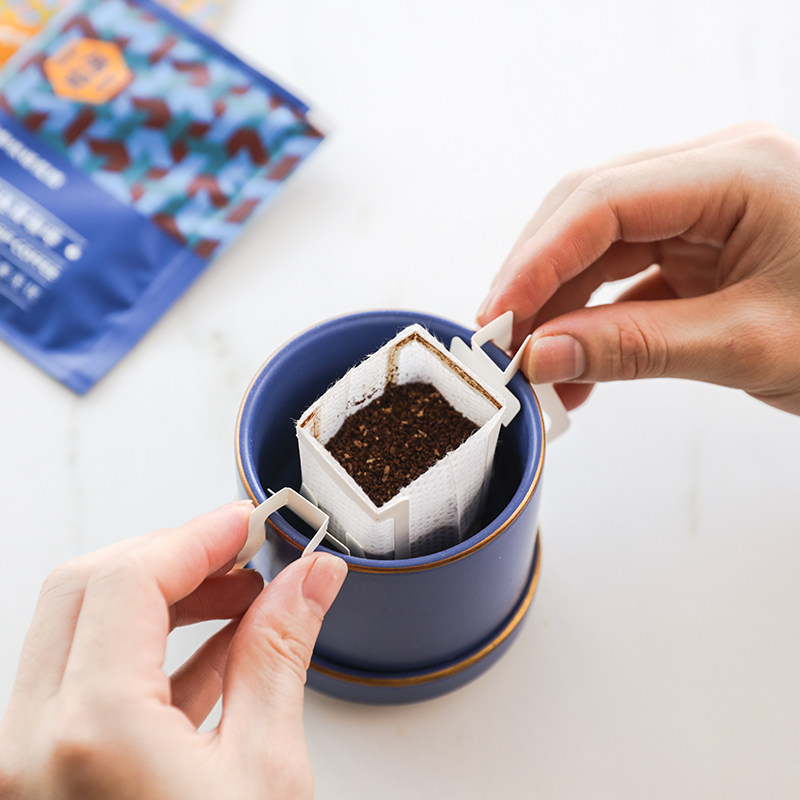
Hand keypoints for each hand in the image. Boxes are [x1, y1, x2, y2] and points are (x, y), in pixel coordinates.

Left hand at [0, 501, 346, 798]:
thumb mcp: (265, 771)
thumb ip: (282, 653)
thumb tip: (312, 581)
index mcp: (88, 736)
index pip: (127, 579)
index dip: (195, 535)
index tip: (246, 522)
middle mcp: (30, 747)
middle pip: (87, 587)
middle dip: (173, 557)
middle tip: (243, 556)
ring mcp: (23, 765)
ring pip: (77, 629)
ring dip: (159, 598)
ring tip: (241, 600)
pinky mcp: (37, 777)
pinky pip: (81, 681)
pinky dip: (146, 652)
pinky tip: (214, 649)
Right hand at [478, 122, 799, 413]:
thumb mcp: (748, 346)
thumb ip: (637, 347)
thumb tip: (542, 357)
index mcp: (738, 172)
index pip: (602, 201)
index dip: (536, 262)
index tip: (497, 321)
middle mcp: (713, 174)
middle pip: (587, 212)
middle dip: (536, 280)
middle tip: (501, 345)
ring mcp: (704, 208)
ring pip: (598, 245)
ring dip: (559, 307)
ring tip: (535, 369)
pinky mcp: (700, 245)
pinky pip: (625, 274)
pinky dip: (593, 320)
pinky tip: (576, 366)